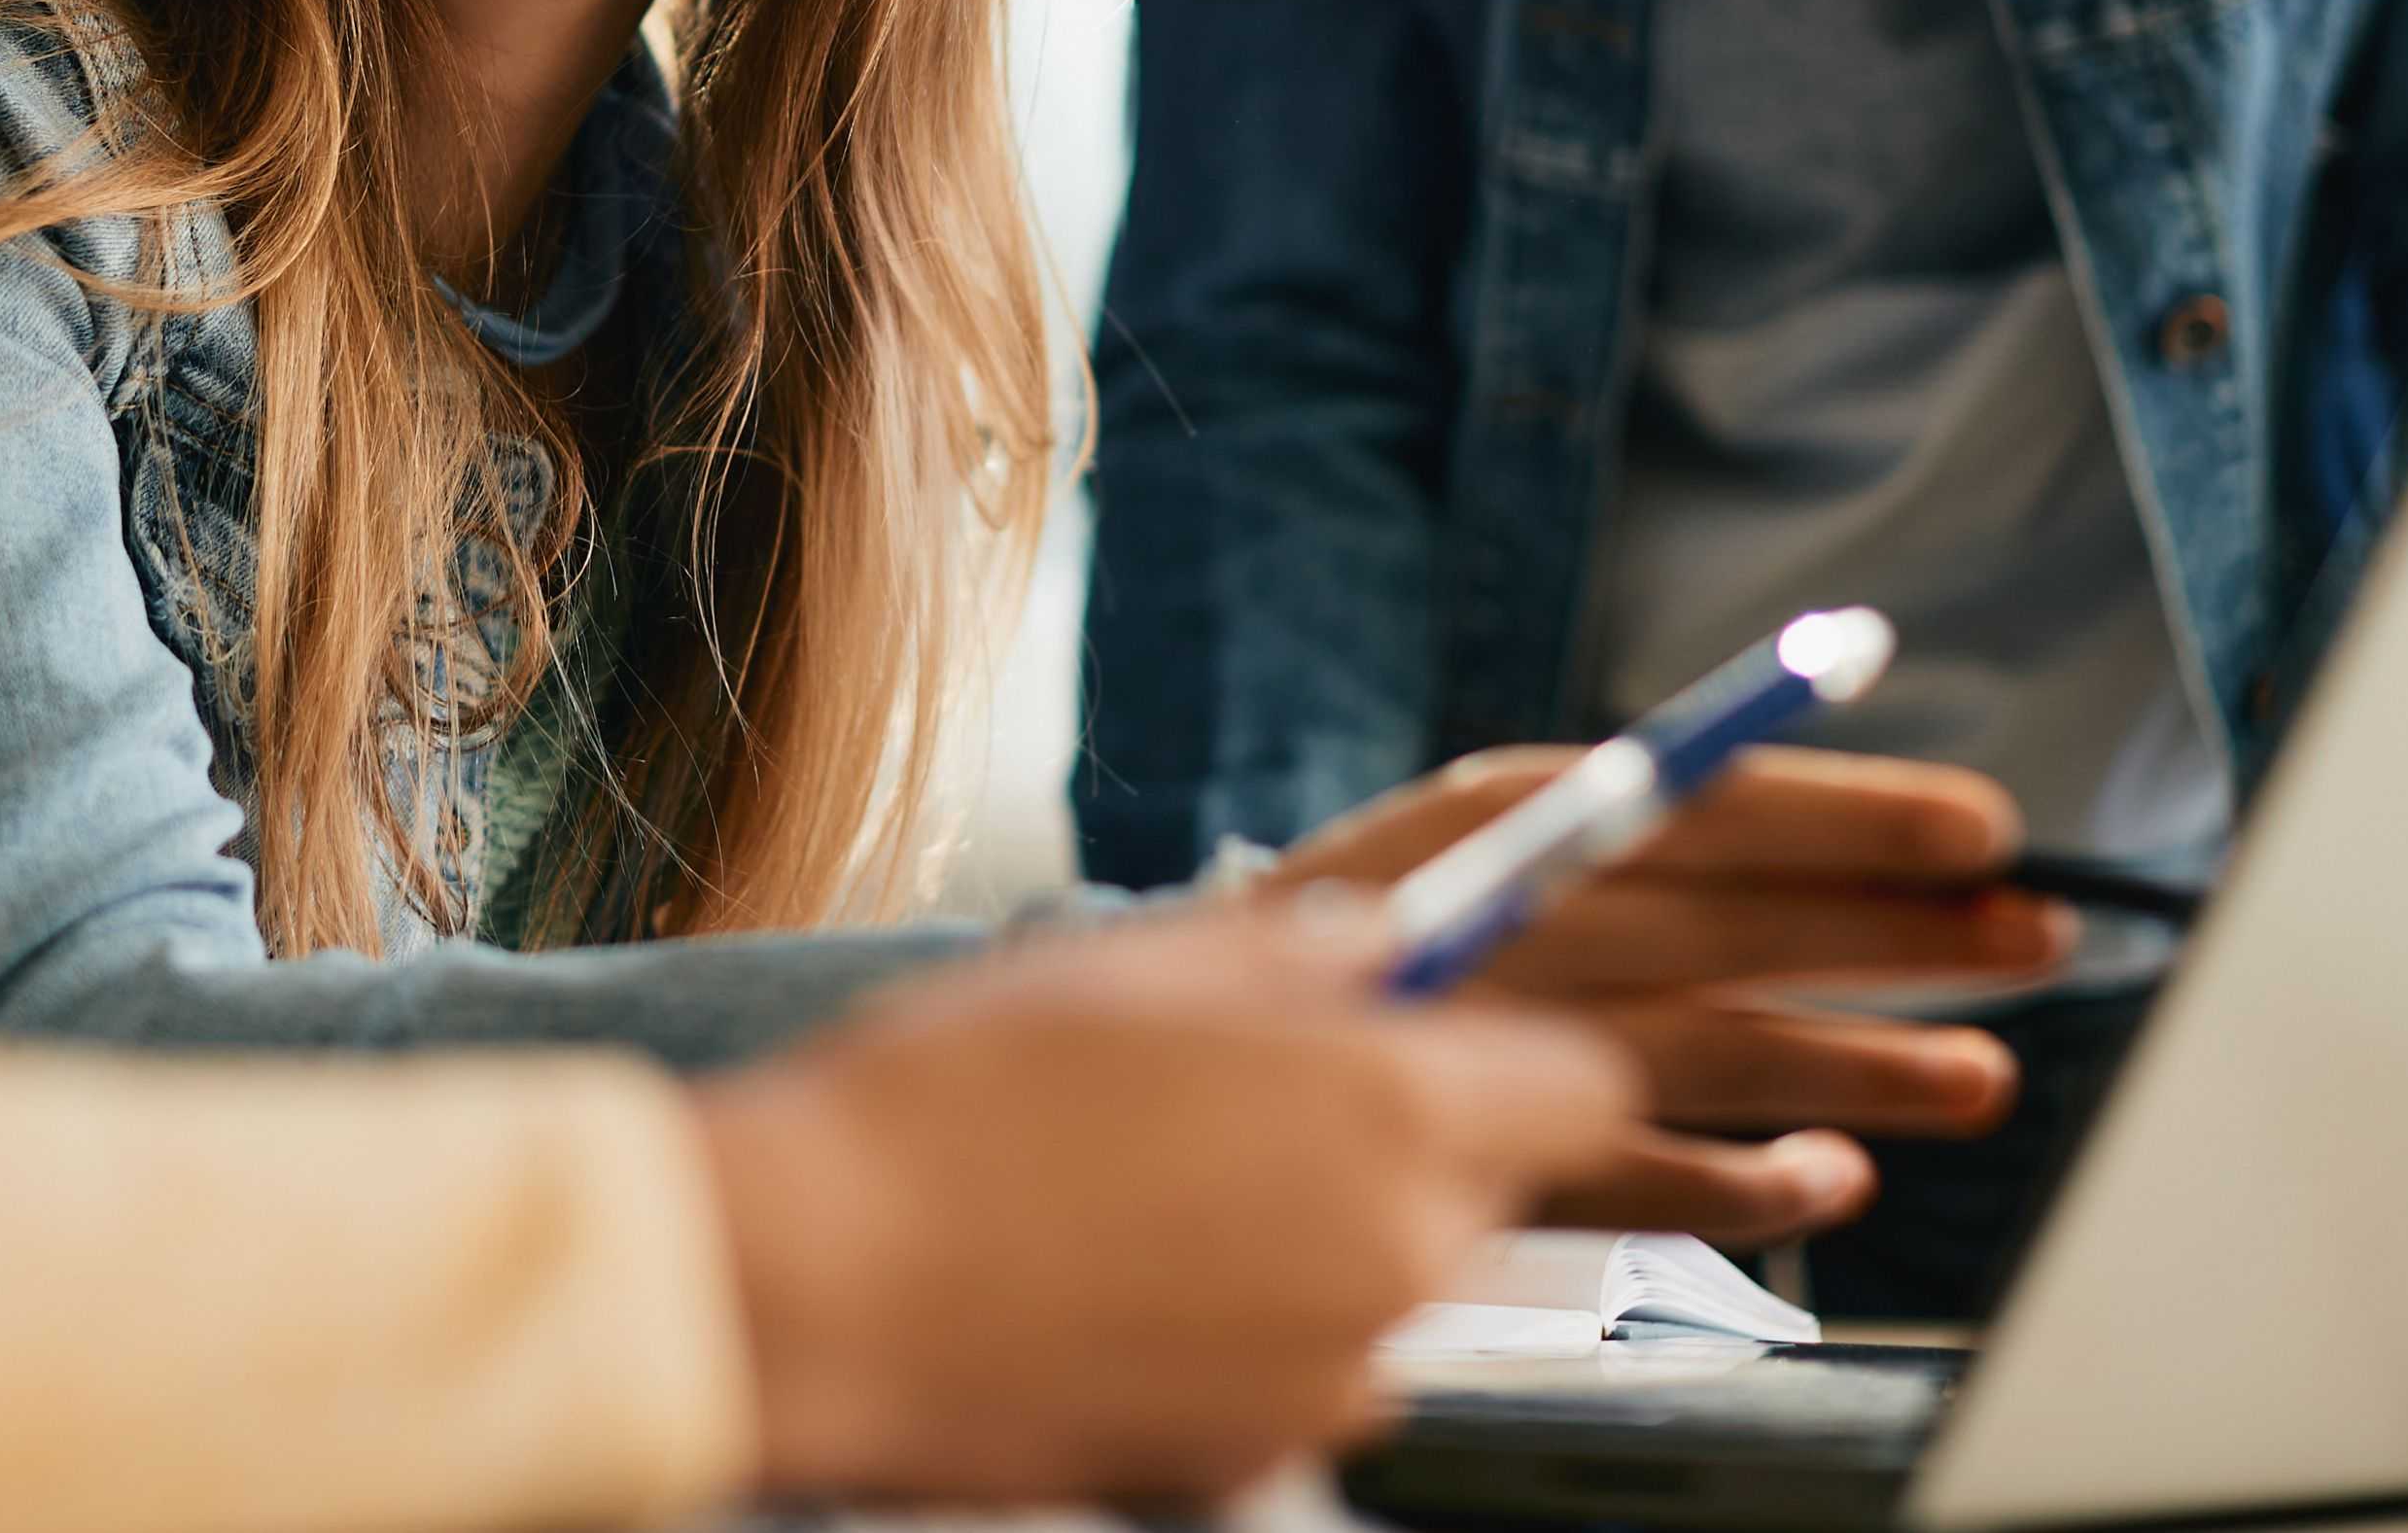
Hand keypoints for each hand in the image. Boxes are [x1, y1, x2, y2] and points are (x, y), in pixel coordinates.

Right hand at [689, 902, 1636, 1511]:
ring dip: (1310, 1242)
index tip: (1446, 1037)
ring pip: (1387, 1288)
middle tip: (1239, 1105)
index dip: (1522, 1055)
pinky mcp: (1258, 1462)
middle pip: (1481, 1193)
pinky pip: (1298, 1374)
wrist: (820, 1283)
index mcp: (1387, 1109)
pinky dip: (1238, 1335)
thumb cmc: (956, 1099)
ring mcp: (1335, 1381)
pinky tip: (1109, 1283)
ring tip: (1141, 1195)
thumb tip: (1386, 945)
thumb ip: (1296, 949)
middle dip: (1397, 1145)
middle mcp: (1397, 1258)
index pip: (1587, 1087)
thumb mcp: (1130, 963)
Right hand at [1274, 746, 2075, 1239]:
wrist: (1110, 1097)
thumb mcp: (1385, 875)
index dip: (1843, 813)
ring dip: (1860, 1068)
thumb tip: (1738, 808)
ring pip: (1716, 1060)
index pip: (1691, 804)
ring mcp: (1488, 1072)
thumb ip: (1539, 856)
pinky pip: (1651, 1192)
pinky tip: (1835, 1176)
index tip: (1976, 823)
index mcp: (1467, 827)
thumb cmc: (1247, 984)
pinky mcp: (1478, 1189)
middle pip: (1730, 929)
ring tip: (1985, 1077)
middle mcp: (1489, 937)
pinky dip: (1750, 1189)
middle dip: (1895, 930)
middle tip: (2038, 930)